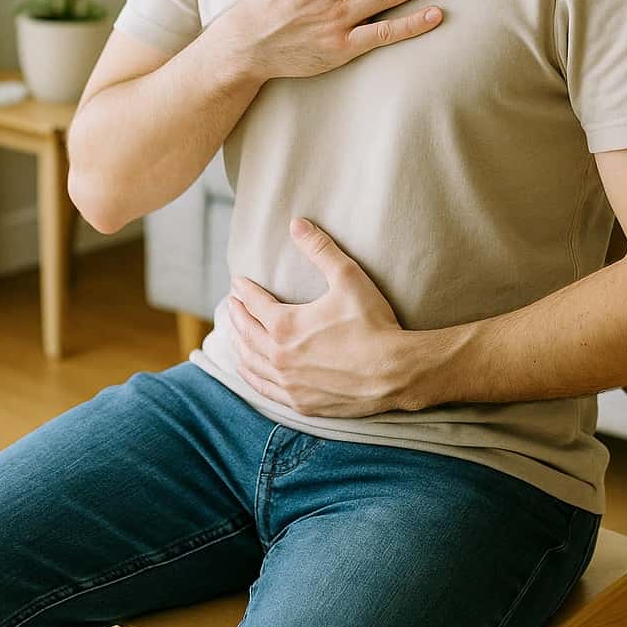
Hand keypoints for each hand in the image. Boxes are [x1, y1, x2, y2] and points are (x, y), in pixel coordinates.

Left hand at [226, 217, 413, 417]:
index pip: (255, 303)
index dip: (245, 290)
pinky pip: (265, 389)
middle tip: (231, 304)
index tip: (237, 282)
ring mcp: (289, 384)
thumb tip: (297, 223)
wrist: (395, 371)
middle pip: (247, 333)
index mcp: (285, 326)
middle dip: (237, 315)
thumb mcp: (348, 277)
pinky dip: (251, 376)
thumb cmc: (373, 323)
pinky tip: (247, 370)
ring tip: (232, 333)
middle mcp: (280, 357)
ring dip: (238, 345)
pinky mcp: (301, 403)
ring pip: (251, 362)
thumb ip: (320, 249)